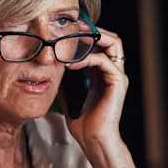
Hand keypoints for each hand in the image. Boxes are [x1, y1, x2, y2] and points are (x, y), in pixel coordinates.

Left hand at [64, 27, 128, 146]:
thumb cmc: (82, 121)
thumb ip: (63, 78)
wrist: (92, 139)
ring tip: (73, 42)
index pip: (101, 43)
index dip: (88, 33)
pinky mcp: (117, 83)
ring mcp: (117, 76)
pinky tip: (71, 64)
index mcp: (102, 72)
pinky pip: (105, 61)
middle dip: (93, 30)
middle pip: (112, 38)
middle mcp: (112, 71)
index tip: (70, 29)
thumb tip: (50, 64)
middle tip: (75, 28)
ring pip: (114, 44)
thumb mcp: (67, 93)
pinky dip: (88, 58)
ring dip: (93, 39)